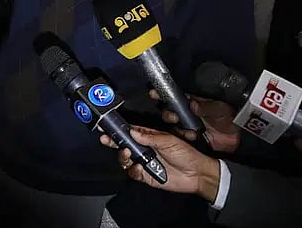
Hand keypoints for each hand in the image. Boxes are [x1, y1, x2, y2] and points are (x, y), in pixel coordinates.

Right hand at [100, 126, 220, 201]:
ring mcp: (143, 162)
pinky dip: (134, 170)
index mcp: (148, 137)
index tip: (106, 126)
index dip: (117, 129)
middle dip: (112, 141)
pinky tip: (139, 168)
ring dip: (122, 155)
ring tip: (126, 153)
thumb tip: (133, 132)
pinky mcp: (145, 176)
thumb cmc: (186, 154)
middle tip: (105, 138)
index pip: (129, 131)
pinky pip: (133, 173)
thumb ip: (150, 137)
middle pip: (122, 144)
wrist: (197, 174)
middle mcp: (143, 149)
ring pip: (125, 159)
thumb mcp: (169, 141)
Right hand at [152, 90, 239, 152]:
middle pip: (169, 111)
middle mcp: (186, 112)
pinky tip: (190, 137)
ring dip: (175, 127)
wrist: (239, 136)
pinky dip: (182, 137)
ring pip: (172, 124)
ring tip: (187, 130)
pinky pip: (179, 137)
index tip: (153, 94)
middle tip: (173, 117)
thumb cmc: (229, 116)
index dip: (162, 94)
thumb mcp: (219, 108)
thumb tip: (193, 105)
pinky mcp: (189, 138)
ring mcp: (187, 125)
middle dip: (168, 113)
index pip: (173, 96)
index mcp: (191, 101)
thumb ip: (205, 107)